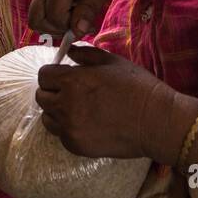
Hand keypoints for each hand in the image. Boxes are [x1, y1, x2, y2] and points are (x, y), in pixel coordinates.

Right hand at [28, 0, 129, 37]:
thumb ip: (90, 8)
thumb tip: (77, 31)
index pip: (55, 15)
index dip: (71, 26)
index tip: (89, 25)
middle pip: (37, 18)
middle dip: (59, 28)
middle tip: (81, 24)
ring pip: (35, 17)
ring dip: (54, 25)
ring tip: (76, 18)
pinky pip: (40, 11)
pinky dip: (54, 18)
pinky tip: (72, 12)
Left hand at [36, 44, 170, 158]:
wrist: (156, 121)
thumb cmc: (137, 86)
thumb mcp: (112, 61)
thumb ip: (85, 54)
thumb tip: (68, 51)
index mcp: (73, 81)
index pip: (44, 76)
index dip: (53, 74)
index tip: (63, 76)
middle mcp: (66, 105)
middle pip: (41, 97)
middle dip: (52, 91)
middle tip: (70, 92)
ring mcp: (69, 128)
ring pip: (47, 118)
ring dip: (57, 111)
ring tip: (78, 109)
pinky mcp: (76, 146)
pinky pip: (61, 135)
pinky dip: (68, 128)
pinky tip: (87, 123)